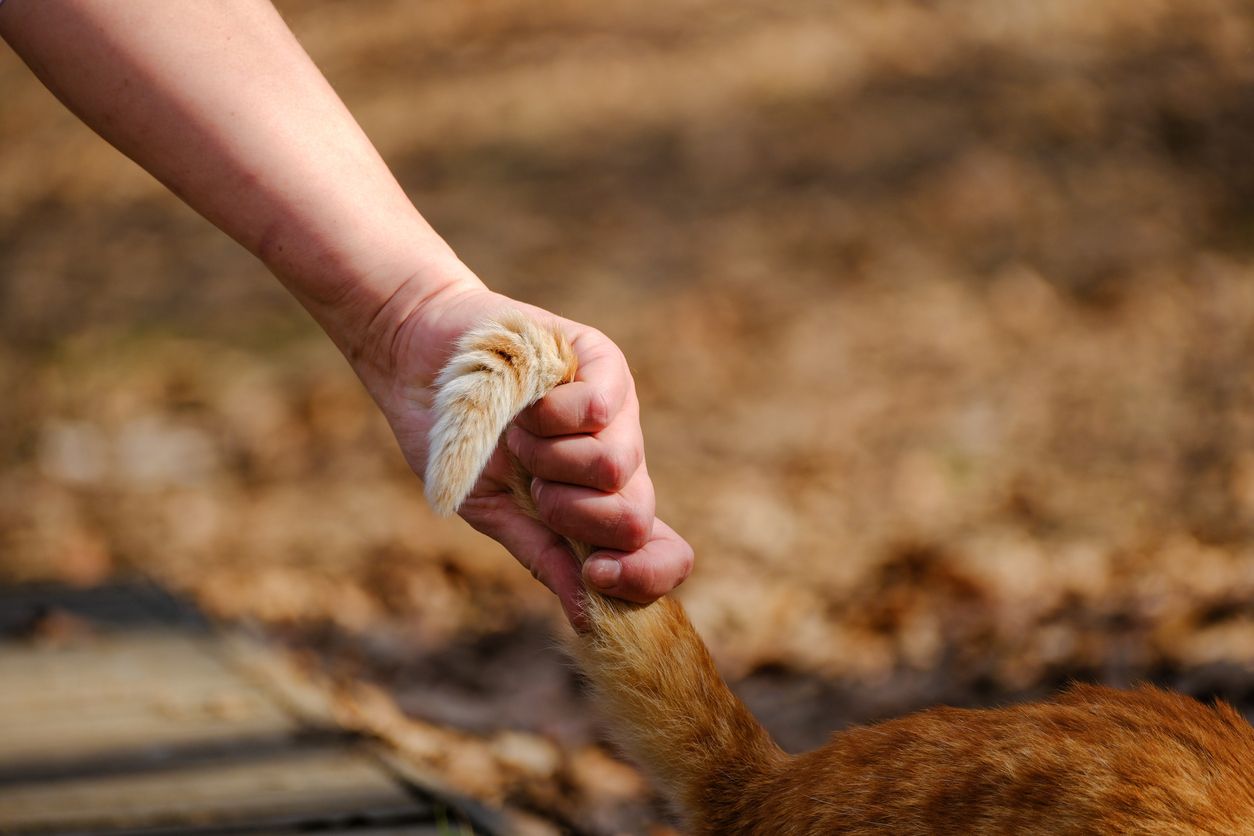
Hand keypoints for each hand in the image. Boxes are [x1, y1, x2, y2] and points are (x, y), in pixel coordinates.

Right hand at [356, 275, 693, 626]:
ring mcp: (618, 411)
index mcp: (598, 505)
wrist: (416, 361)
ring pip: (617, 466)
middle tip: (531, 484)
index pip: (662, 555)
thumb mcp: (492, 509)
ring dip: (549, 461)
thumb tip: (591, 617)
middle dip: (573, 514)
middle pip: (637, 517)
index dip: (646, 578)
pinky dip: (550, 416)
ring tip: (519, 434)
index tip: (596, 576)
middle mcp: (619, 460)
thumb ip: (543, 555)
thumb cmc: (454, 435)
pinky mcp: (604, 362)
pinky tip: (527, 402)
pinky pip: (601, 409)